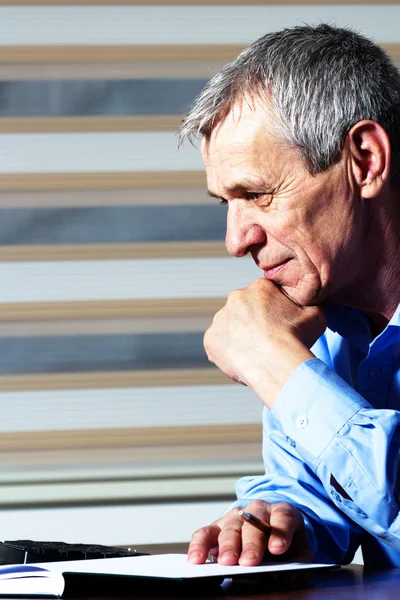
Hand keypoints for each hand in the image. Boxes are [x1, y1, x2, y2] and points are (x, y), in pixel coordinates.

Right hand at [188, 500, 313, 565]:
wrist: (271, 539)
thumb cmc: (285, 549)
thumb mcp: (298, 556)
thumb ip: (296, 566)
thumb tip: (287, 581)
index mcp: (282, 513)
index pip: (283, 516)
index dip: (280, 532)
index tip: (278, 549)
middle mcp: (257, 511)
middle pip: (253, 522)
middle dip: (251, 543)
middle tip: (249, 562)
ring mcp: (235, 517)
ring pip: (230, 526)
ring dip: (228, 545)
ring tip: (227, 563)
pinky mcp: (216, 527)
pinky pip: (205, 533)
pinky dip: (200, 545)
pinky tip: (197, 559)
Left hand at [203, 278, 325, 408]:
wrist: (276, 362)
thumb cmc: (296, 338)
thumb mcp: (316, 313)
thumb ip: (311, 304)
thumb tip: (313, 303)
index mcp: (260, 287)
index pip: (263, 296)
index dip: (272, 312)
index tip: (277, 326)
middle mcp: (236, 298)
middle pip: (243, 310)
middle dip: (252, 323)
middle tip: (265, 341)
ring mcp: (220, 319)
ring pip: (230, 327)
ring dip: (239, 337)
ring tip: (255, 354)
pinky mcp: (210, 340)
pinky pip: (217, 346)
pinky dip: (227, 353)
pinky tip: (243, 361)